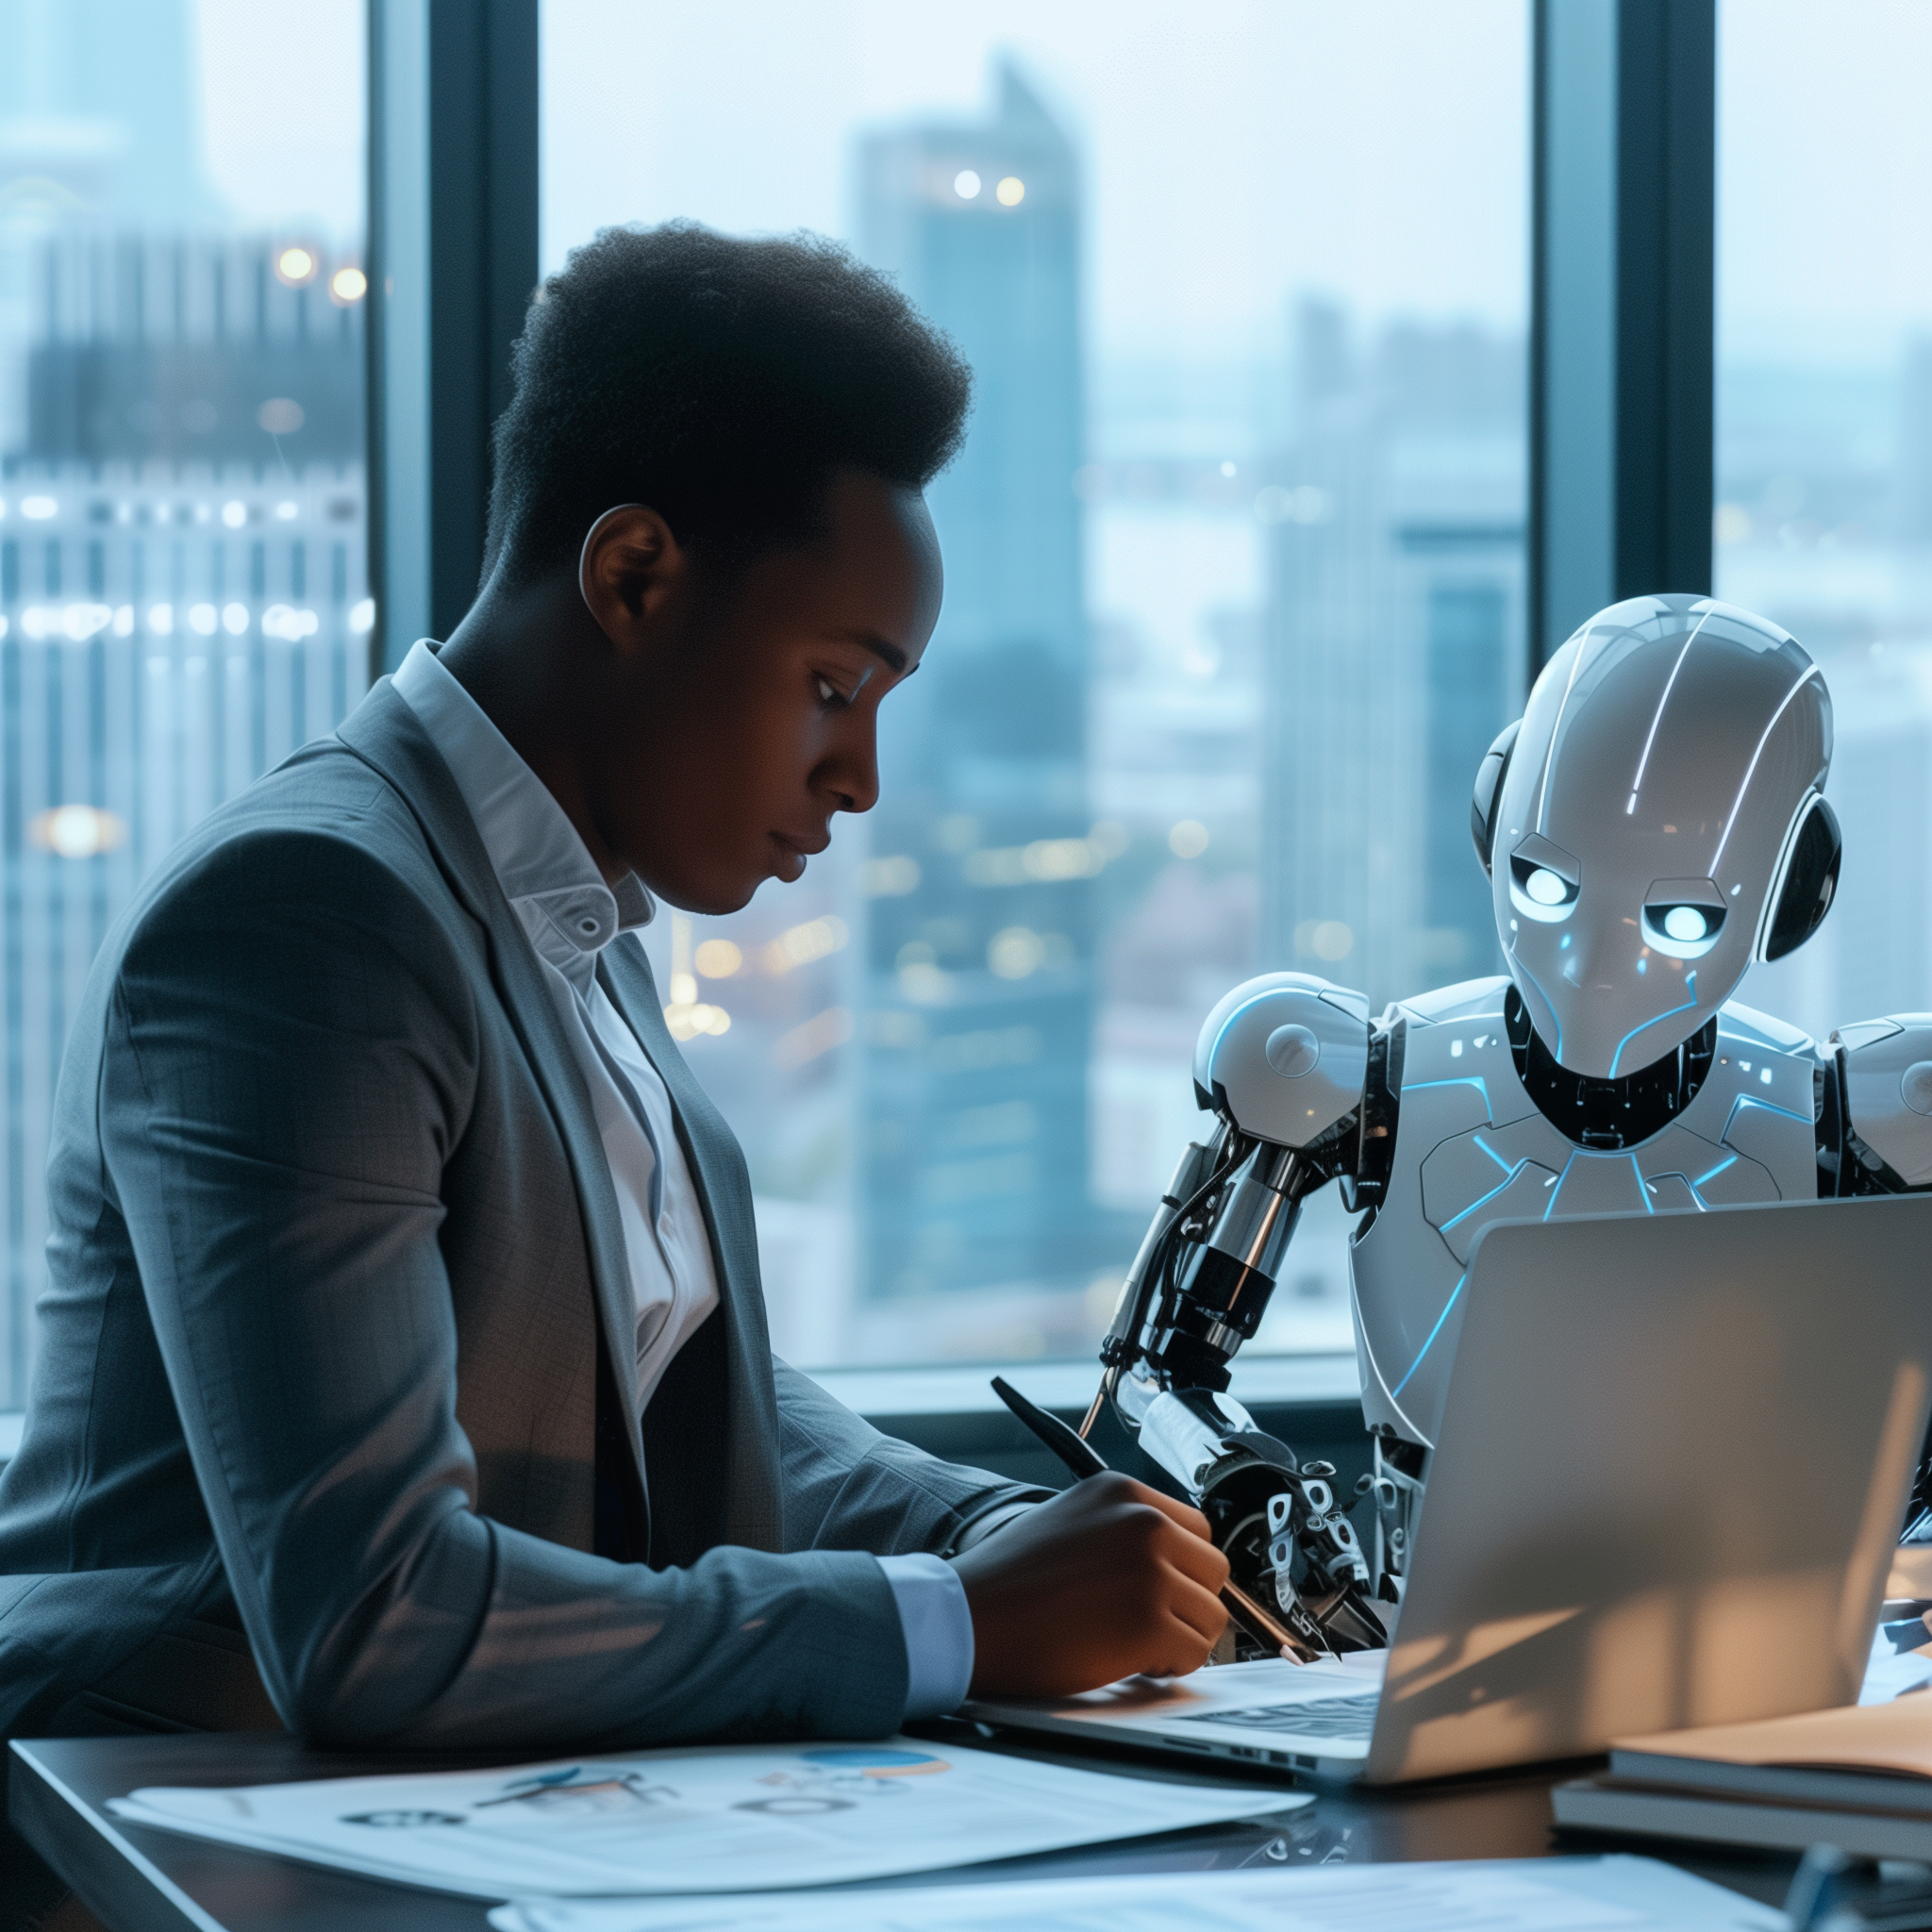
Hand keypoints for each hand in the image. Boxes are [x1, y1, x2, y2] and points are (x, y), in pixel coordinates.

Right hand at [949, 1472, 1229, 1697]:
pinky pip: (1195, 1654)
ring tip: (1134, 1644)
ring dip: (1181, 1637)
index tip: (1163, 1591)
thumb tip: (1169, 1564)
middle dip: (1188, 1602)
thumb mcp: (1070, 1521)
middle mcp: (1143, 1521)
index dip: (1181, 1568)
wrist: (967, 1617)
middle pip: (1212, 1570)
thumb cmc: (1007, 1581)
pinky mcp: (1149, 1621)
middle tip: (1150, 1623)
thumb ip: (1122, 1530)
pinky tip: (1132, 1662)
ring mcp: (1150, 1570)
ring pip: (1211, 1616)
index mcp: (1122, 1492)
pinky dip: (1170, 1667)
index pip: (1195, 1528)